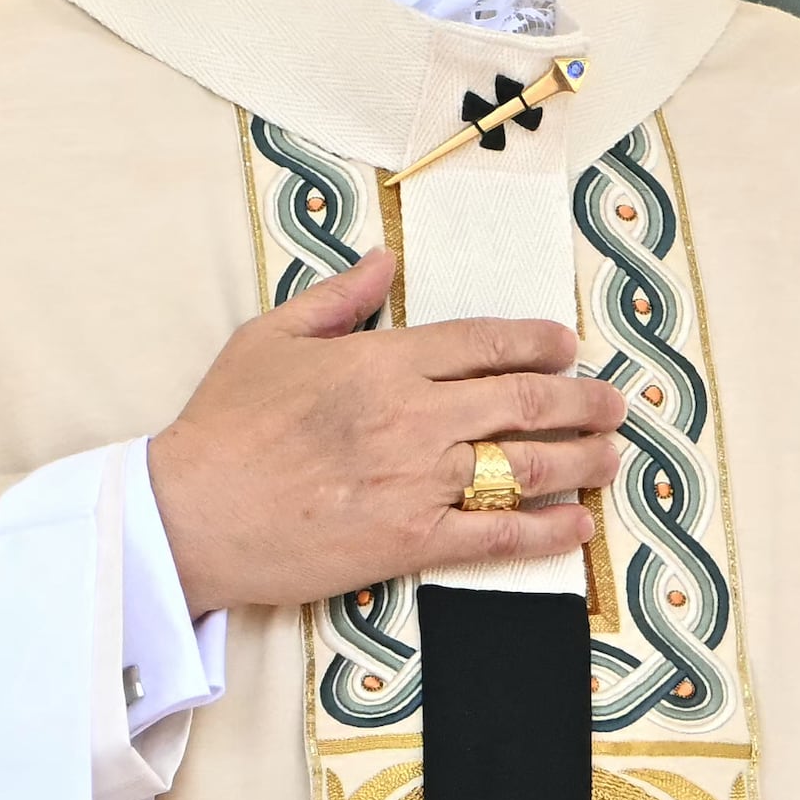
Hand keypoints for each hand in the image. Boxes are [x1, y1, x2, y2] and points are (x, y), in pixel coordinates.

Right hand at [146, 249, 624, 616]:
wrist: (186, 515)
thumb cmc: (223, 426)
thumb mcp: (272, 338)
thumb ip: (339, 297)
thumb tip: (387, 259)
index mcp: (383, 360)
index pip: (486, 342)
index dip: (540, 342)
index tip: (568, 346)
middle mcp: (413, 415)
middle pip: (524, 401)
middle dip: (581, 400)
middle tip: (613, 402)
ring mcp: (417, 480)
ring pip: (525, 465)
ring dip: (581, 460)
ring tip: (611, 456)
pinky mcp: (411, 541)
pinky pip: (497, 534)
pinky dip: (548, 531)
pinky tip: (578, 526)